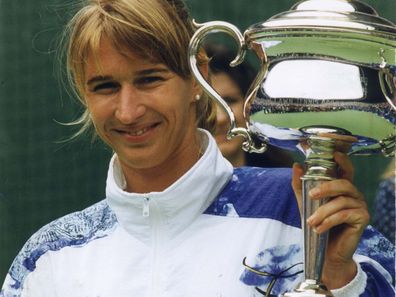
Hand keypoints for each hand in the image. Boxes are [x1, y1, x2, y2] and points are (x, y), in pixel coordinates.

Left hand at [292, 151, 369, 288]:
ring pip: (341, 202)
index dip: (342, 160)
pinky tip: (319, 229)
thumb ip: (301, 185)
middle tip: (311, 196)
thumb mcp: (306, 203)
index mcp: (342, 187)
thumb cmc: (318, 224)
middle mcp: (353, 194)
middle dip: (326, 187)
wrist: (325, 251)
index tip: (334, 154)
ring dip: (323, 212)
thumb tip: (296, 165)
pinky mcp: (363, 218)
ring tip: (311, 222)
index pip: (345, 170)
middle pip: (343, 183)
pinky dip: (329, 221)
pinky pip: (344, 215)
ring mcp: (360, 205)